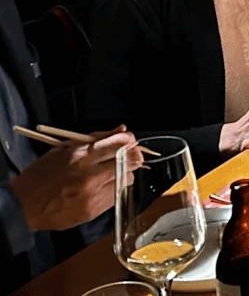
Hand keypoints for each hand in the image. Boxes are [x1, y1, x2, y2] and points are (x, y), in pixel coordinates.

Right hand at [8, 126, 140, 232]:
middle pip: (130, 162)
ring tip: (107, 173)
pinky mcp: (92, 211)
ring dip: (123, 174)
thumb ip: (97, 138)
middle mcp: (90, 176)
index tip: (129, 141)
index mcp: (82, 157)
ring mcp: (92, 196)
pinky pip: (116, 196)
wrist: (23, 206)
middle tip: (124, 157)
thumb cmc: (43, 174)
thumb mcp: (66, 148)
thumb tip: (122, 130)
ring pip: (127, 180)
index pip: (121, 144)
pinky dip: (113, 189)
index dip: (130, 141)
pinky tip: (100, 187)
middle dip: (130, 157)